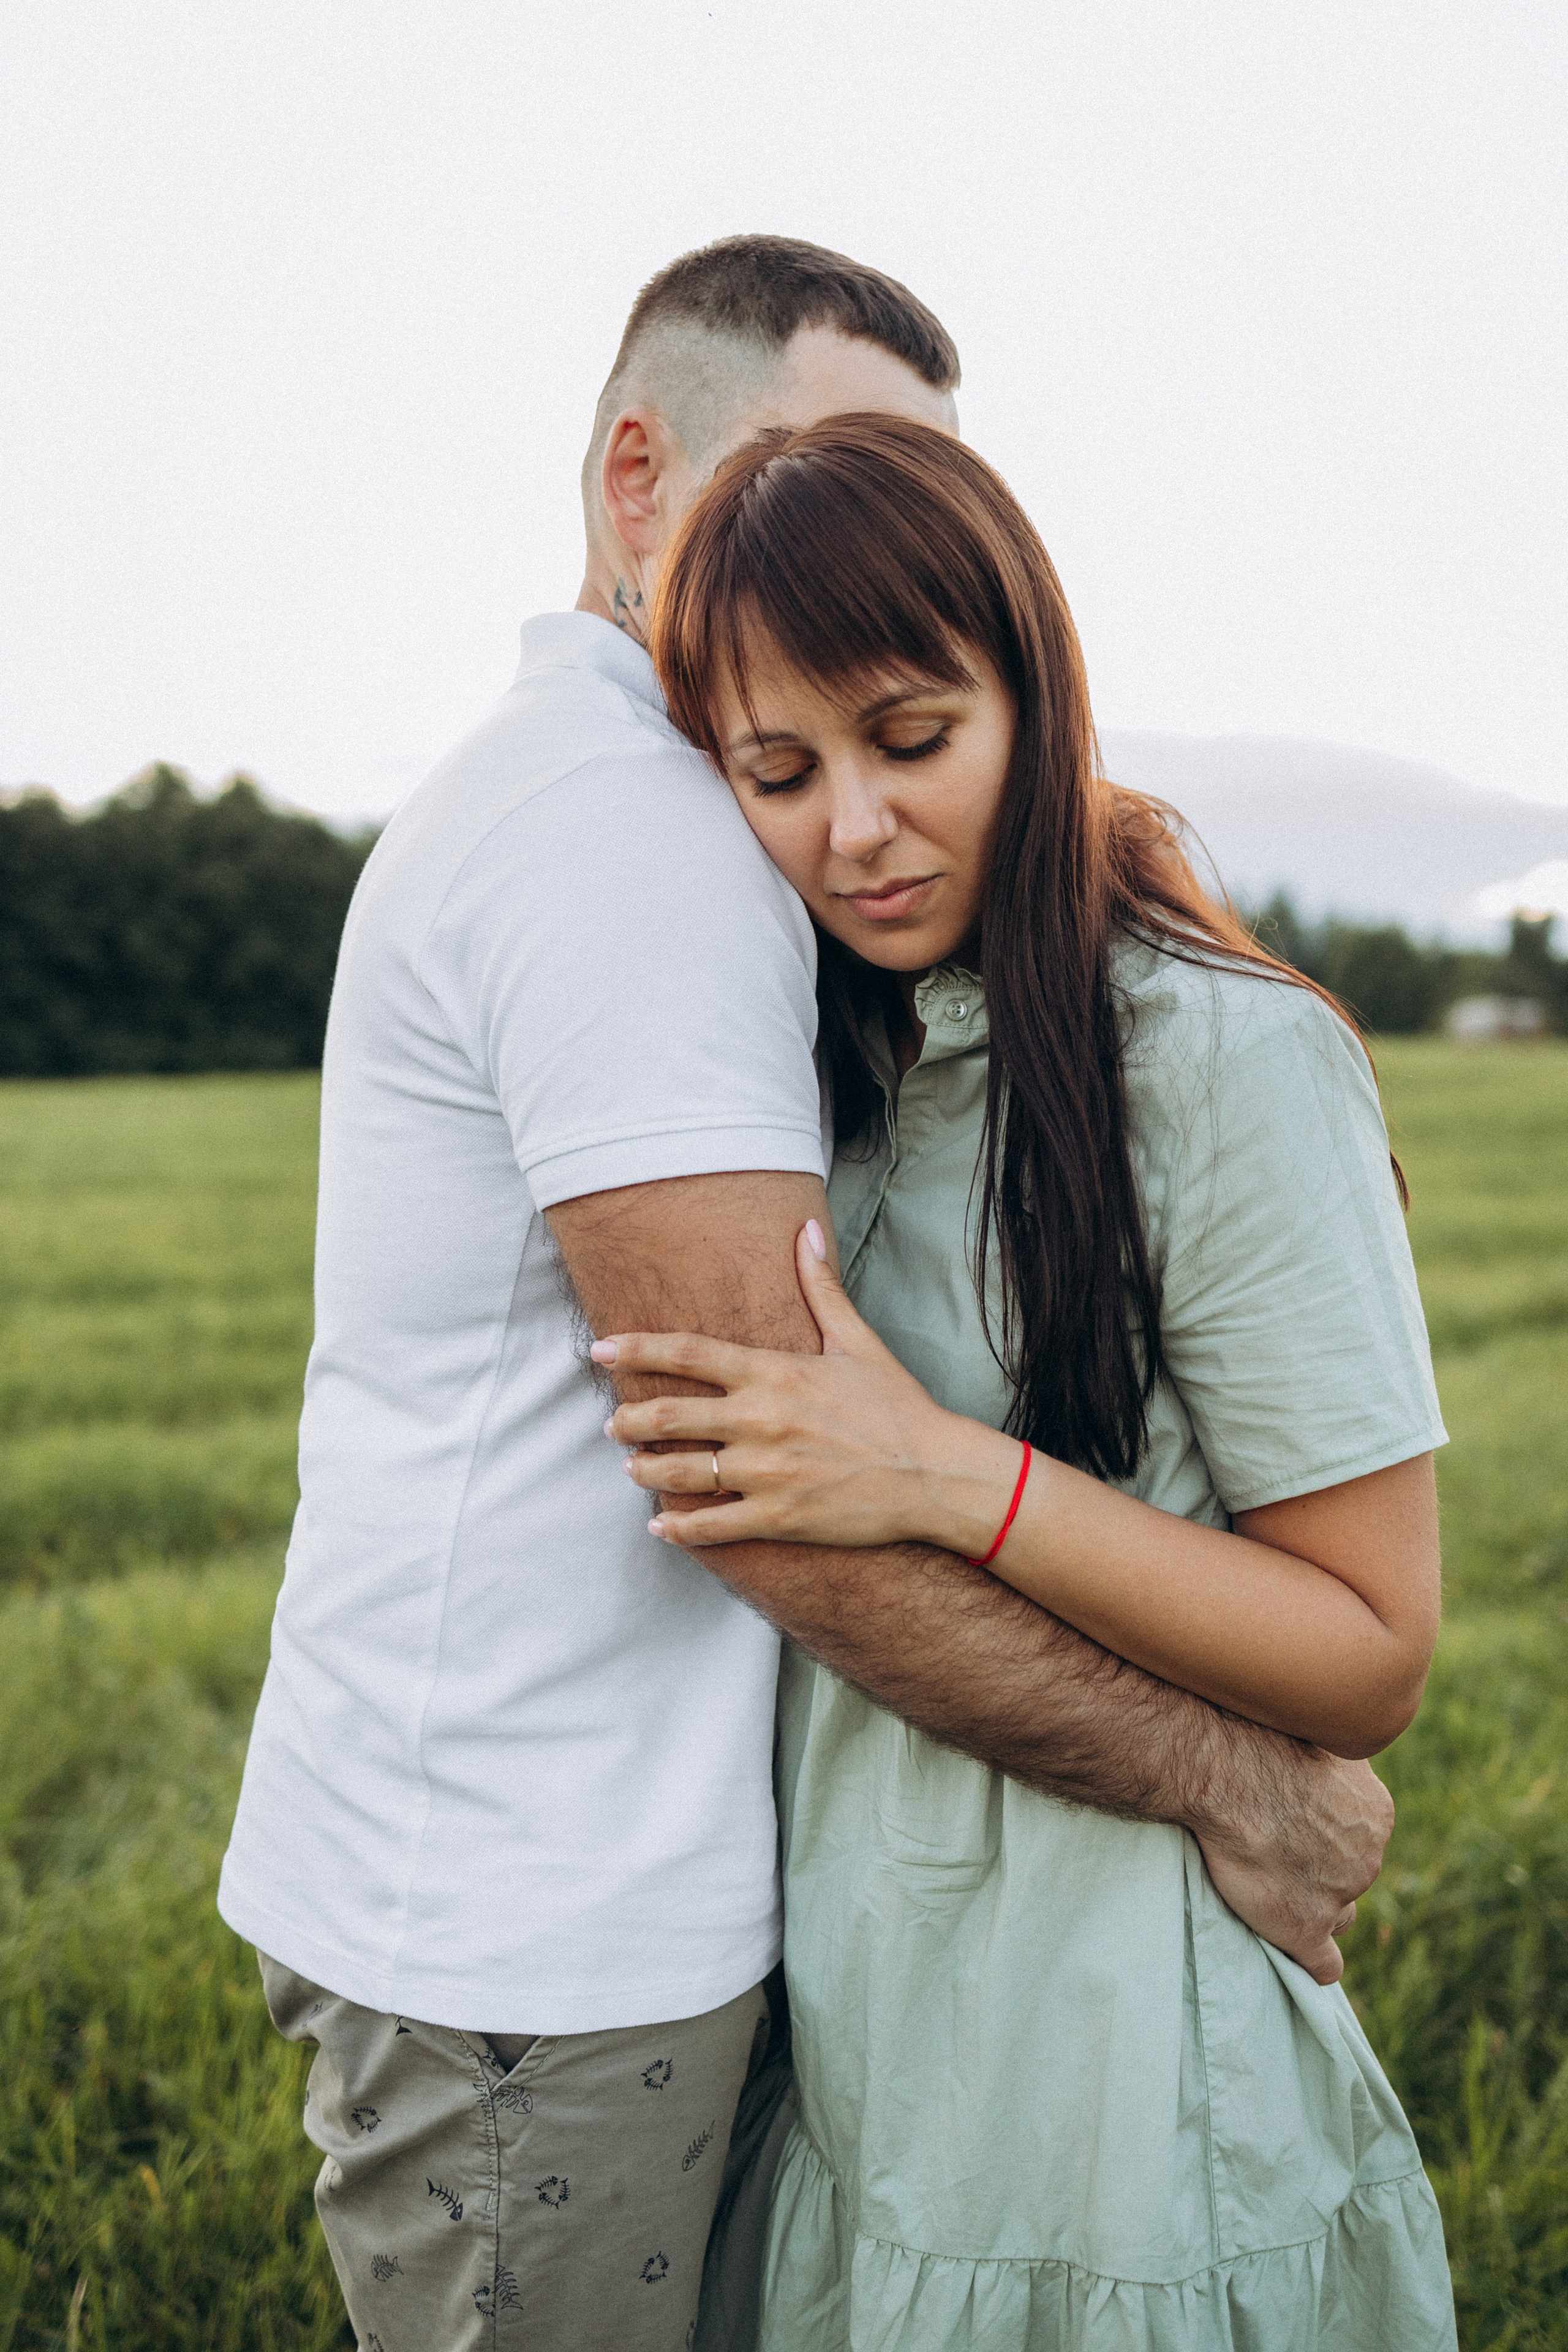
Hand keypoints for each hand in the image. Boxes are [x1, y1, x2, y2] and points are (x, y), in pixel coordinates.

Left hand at [594, 1221, 1016, 1552]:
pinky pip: (712, 1525)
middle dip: (629, 1419)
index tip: (599, 1350)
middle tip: (611, 1423)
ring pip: (681, 1472)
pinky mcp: (778, 1516)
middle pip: (669, 1415)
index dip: (636, 1349)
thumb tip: (807, 1230)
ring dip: (644, 1470)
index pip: (687, 1353)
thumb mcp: (857, 1340)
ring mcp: (766, 1471)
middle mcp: (760, 1420)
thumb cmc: (896, 1405)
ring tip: (629, 1468)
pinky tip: (661, 1524)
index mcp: (773, 1372)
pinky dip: (679, 1526)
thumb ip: (821, 1286)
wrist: (934, 1473)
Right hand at [1192, 1749, 1393, 1985]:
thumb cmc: (1263, 1741)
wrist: (1232, 1771)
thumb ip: (1326, 1757)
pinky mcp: (1306, 1927)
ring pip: (1339, 1914)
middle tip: (1276, 1853)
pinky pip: (1323, 1964)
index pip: (1360, 1838)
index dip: (1326, 1836)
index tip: (1293, 1825)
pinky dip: (1311, 1962)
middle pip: (1351, 1875)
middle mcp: (1368, 1857)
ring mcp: (1340, 1895)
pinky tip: (1297, 1956)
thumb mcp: (1315, 1732)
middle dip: (1323, 1871)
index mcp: (1374, 1813)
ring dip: (1316, 1910)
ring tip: (1274, 1893)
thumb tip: (1318, 1749)